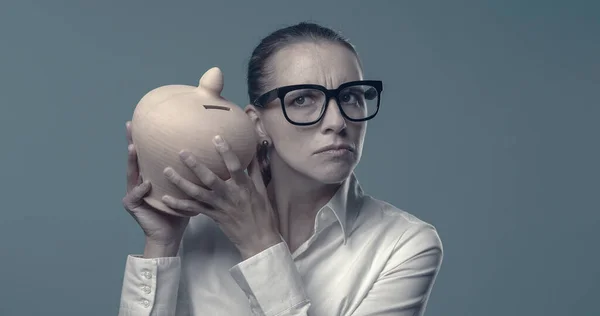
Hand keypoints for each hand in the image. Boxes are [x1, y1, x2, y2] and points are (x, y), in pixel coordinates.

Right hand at [121, 121, 189, 256]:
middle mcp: (140, 181)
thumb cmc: (180, 210)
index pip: (148, 154)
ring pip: (131, 174)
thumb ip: (191, 172)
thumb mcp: (186, 188)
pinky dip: (140, 190)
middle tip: (131, 126)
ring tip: (133, 148)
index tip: (143, 120)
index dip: (144, 138)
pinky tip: (146, 184)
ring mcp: (134, 193)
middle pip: (134, 159)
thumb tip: (209, 152)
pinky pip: (135, 196)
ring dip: (132, 161)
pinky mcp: (133, 206)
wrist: (170, 234)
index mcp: (152, 176)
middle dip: (131, 141)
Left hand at [161, 135, 280, 259]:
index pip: (234, 166)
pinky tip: (165, 198)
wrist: (258, 240)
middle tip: (182, 152)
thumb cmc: (263, 213)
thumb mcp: (261, 190)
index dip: (226, 152)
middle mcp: (229, 195)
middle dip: (195, 165)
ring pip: (197, 193)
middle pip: (209, 179)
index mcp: (243, 187)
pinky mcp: (212, 216)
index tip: (216, 138)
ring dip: (181, 182)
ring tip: (167, 171)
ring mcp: (219, 206)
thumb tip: (253, 149)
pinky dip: (178, 205)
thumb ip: (254, 170)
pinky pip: (193, 209)